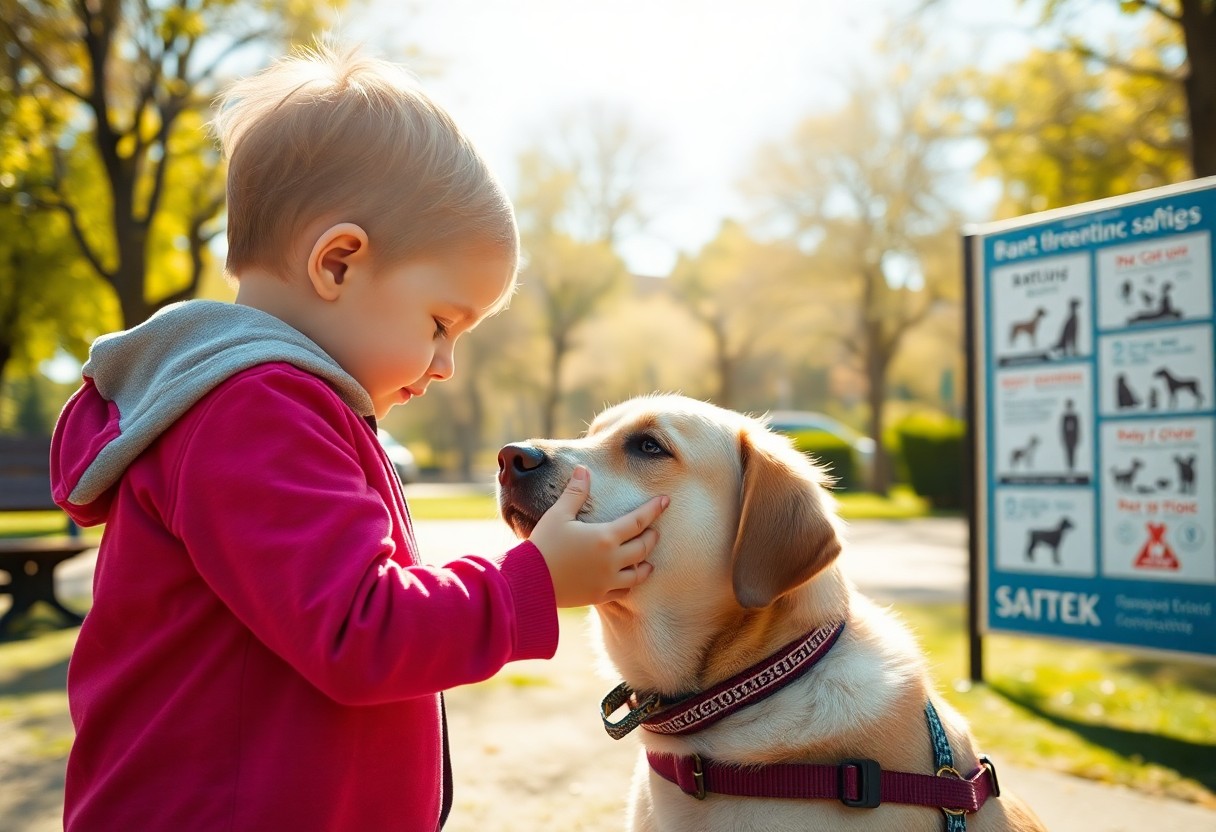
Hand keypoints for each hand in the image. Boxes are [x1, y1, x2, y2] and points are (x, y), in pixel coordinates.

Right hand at [528, 466, 668, 606]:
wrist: (528, 583)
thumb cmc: (543, 545)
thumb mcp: (558, 515)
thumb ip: (575, 492)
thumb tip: (584, 469)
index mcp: (605, 538)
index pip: (638, 521)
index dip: (654, 509)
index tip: (666, 500)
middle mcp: (612, 561)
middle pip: (643, 548)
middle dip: (652, 537)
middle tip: (655, 530)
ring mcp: (607, 581)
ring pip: (638, 574)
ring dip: (646, 564)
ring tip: (647, 560)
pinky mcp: (598, 596)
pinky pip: (623, 591)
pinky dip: (629, 583)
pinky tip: (627, 579)